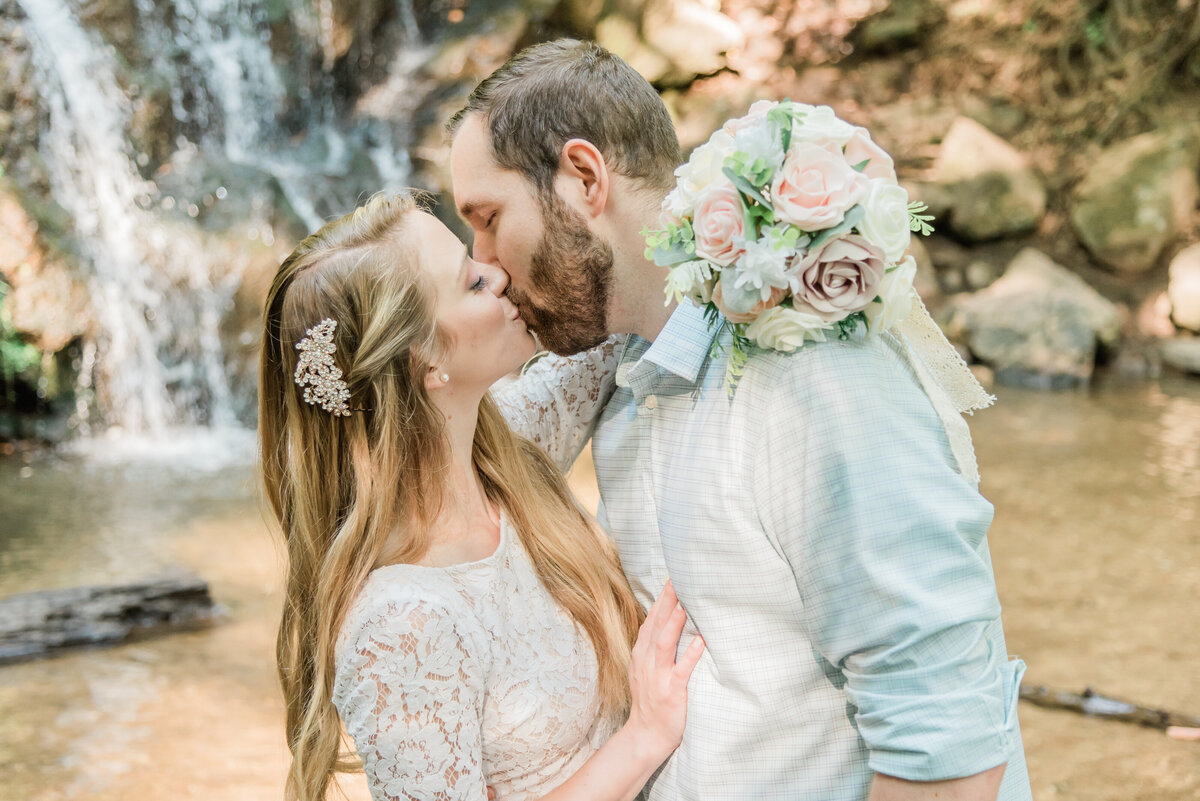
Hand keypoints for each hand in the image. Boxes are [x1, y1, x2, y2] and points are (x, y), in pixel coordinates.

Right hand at [625, 580, 704, 760]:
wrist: (645, 735)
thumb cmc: (651, 699)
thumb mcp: (646, 668)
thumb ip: (656, 645)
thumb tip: (672, 619)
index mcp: (642, 653)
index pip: (652, 619)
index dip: (662, 598)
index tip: (674, 577)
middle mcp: (647, 660)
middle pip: (656, 625)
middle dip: (667, 601)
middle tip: (679, 578)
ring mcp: (657, 677)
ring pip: (664, 644)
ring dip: (675, 623)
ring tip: (686, 604)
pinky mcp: (670, 692)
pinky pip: (681, 671)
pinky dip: (690, 655)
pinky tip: (700, 642)